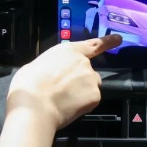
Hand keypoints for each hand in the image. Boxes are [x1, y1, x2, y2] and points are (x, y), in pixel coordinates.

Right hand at [6, 34, 121, 129]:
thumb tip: (50, 72)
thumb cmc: (28, 85)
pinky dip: (83, 104)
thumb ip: (51, 65)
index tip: (119, 39)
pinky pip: (91, 100)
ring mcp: (91, 79)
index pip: (93, 44)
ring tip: (64, 100)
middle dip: (80, 80)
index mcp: (68, 50)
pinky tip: (69, 107)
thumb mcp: (36, 65)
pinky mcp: (95, 95)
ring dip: (82, 92)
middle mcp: (83, 62)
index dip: (107, 42)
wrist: (34, 105)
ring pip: (91, 86)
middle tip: (63, 91)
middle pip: (89, 72)